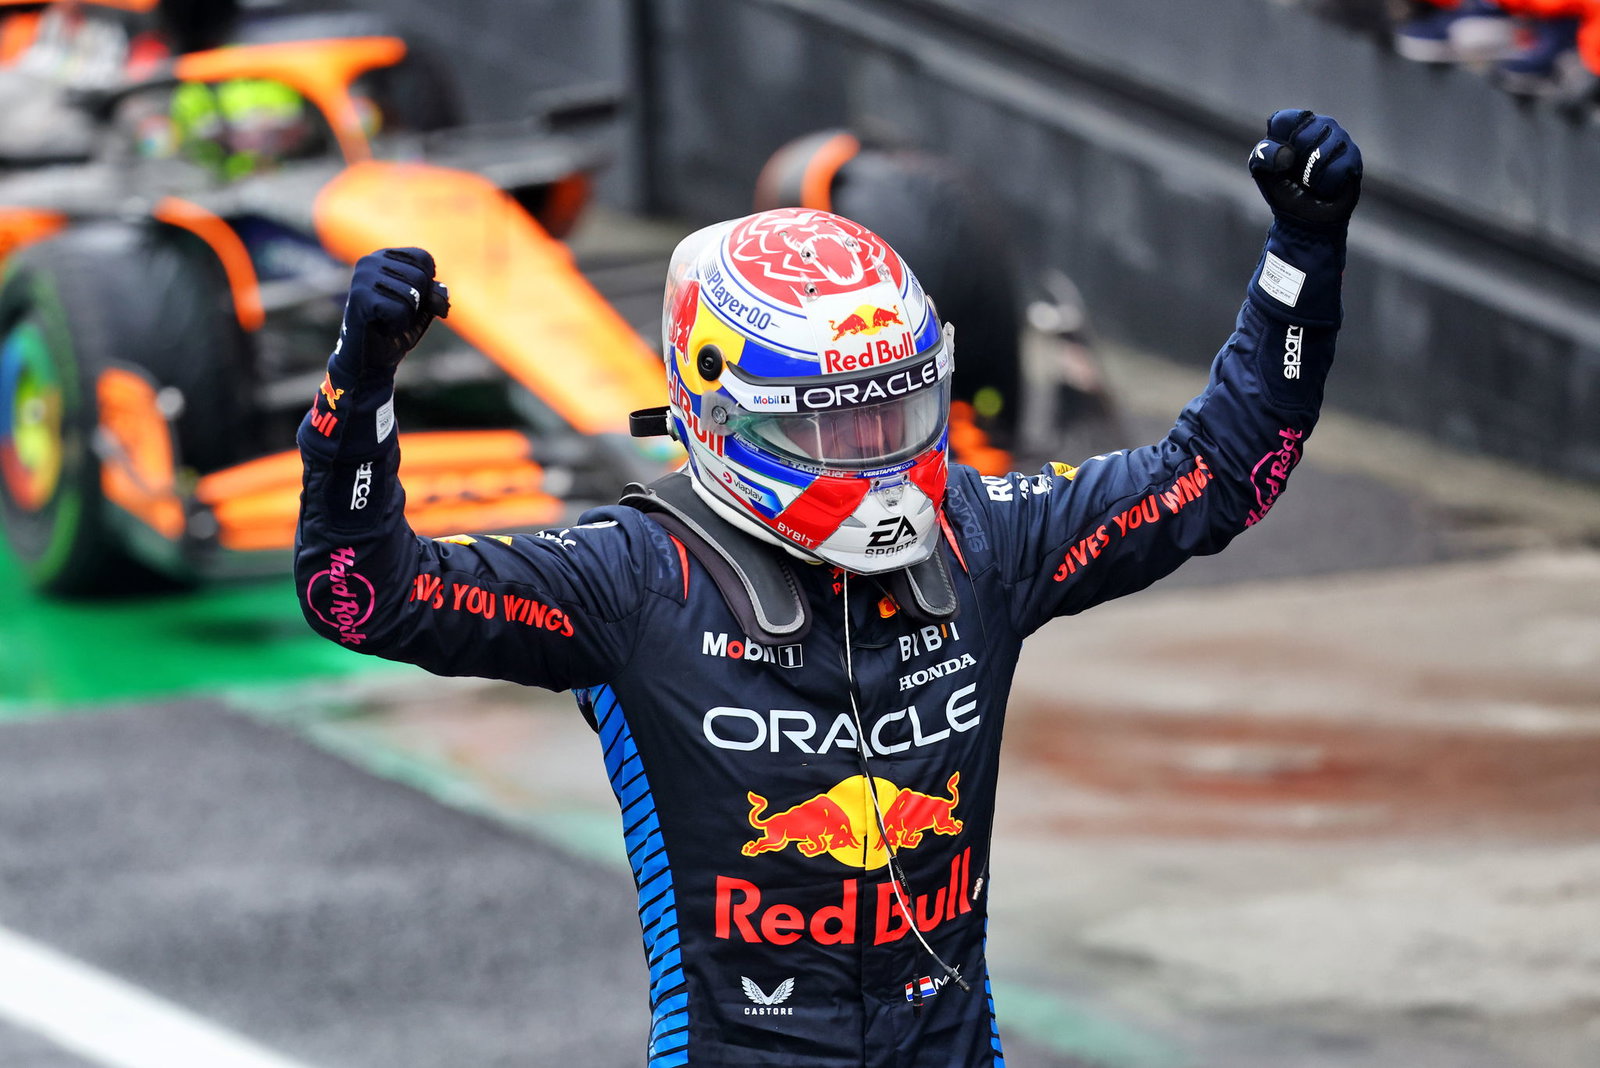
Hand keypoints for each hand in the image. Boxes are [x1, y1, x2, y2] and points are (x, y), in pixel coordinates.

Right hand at [335, 248, 449, 373]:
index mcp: (384, 256)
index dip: (427, 286)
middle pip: (420, 277)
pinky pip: (399, 310)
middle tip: (397, 315)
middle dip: (418, 304)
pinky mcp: (359, 298)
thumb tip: (442, 290)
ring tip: (388, 321)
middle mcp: (369, 261)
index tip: (411, 302)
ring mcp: (361, 278)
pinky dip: (398, 325)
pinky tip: (382, 328)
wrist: (371, 360)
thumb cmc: (396, 329)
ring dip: (407, 316)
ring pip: (411, 294)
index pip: (423, 258)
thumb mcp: (423, 308)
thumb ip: (434, 294)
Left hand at [1248, 110, 1361, 229]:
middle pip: (1305, 134)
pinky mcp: (1354, 156)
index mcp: (1294, 124)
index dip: (1279, 144)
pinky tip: (1327, 186)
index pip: (1283, 120)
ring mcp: (1340, 137)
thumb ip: (1262, 156)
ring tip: (1312, 181)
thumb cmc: (1284, 191)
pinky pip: (1337, 168)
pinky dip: (1327, 183)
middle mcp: (1320, 124)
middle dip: (1297, 162)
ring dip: (1312, 176)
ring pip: (1323, 152)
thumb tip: (1287, 154)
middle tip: (1298, 175)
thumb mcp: (1263, 173)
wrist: (1305, 218)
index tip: (1281, 162)